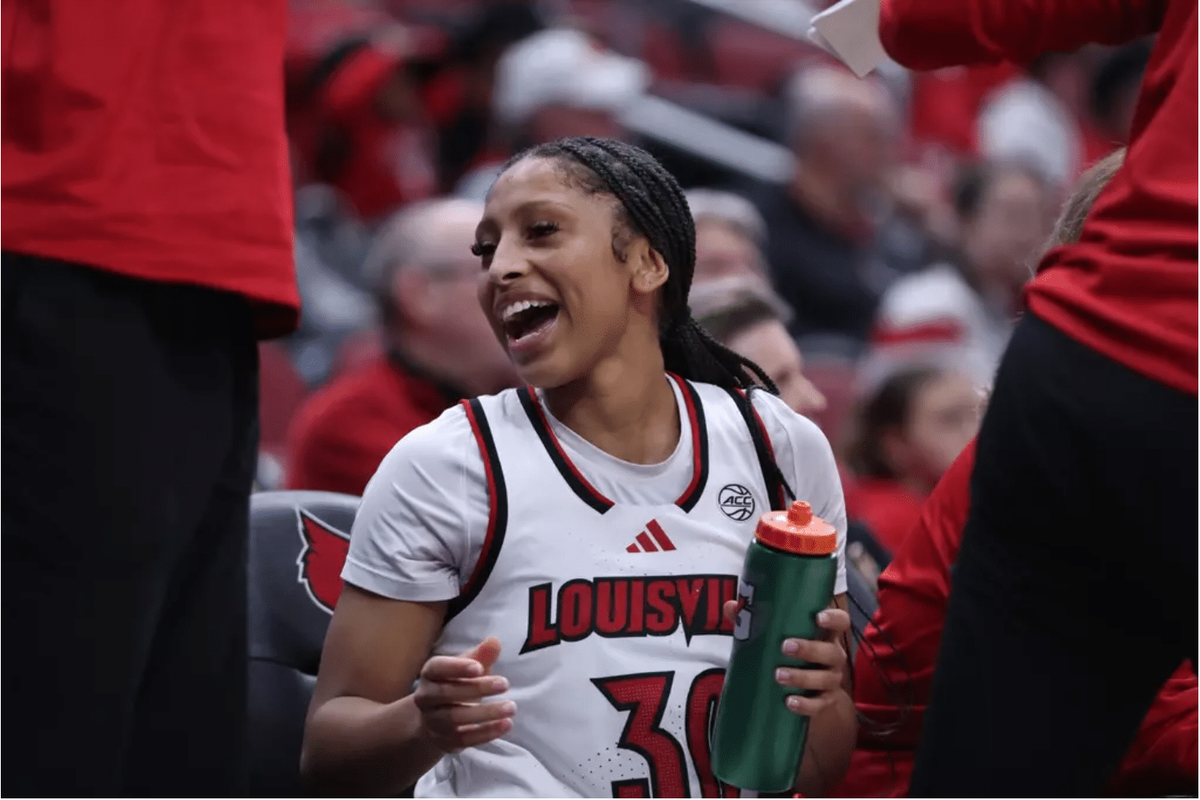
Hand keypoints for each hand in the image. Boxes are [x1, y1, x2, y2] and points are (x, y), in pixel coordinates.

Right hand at [413, 637, 514, 752]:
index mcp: (430, 674)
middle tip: (505, 683)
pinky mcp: (444, 742)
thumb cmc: (457, 684)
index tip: (479, 667)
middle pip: (447, 693)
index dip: (456, 667)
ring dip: (485, 713)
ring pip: (455, 718)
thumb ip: (481, 655)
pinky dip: (486, 733)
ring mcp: (433, 722)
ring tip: (512, 707)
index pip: (437, 668)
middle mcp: (426, 698)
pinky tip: (506, 724)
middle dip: (477, 688)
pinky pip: (464, 739)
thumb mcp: (469, 667)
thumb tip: (495, 641)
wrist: (437, 718)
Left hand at [722, 603, 850, 716]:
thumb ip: (755, 621)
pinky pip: (820, 704)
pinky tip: (790, 702)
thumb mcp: (776, 638)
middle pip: (832, 651)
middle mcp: (832, 657)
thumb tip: (731, 606)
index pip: (841, 621)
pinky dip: (805, 704)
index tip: (818, 616)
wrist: (809, 695)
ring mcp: (831, 680)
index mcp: (824, 635)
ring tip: (779, 675)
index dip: (834, 618)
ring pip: (826, 678)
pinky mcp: (825, 702)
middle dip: (809, 649)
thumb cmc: (791, 656)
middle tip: (785, 647)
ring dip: (802, 677)